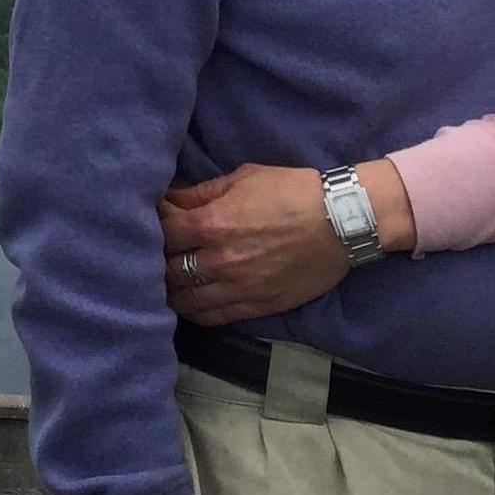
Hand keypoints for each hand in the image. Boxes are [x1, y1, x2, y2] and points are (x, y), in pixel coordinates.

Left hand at [160, 161, 410, 325]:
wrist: (340, 222)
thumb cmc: (292, 191)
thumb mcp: (245, 177)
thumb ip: (203, 191)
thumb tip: (170, 197)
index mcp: (213, 223)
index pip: (163, 231)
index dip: (153, 224)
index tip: (153, 220)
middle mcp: (218, 260)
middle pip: (167, 269)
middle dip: (156, 260)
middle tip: (153, 253)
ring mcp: (236, 287)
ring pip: (184, 299)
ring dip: (170, 290)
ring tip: (165, 282)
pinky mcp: (254, 306)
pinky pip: (211, 316)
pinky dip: (193, 311)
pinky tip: (188, 302)